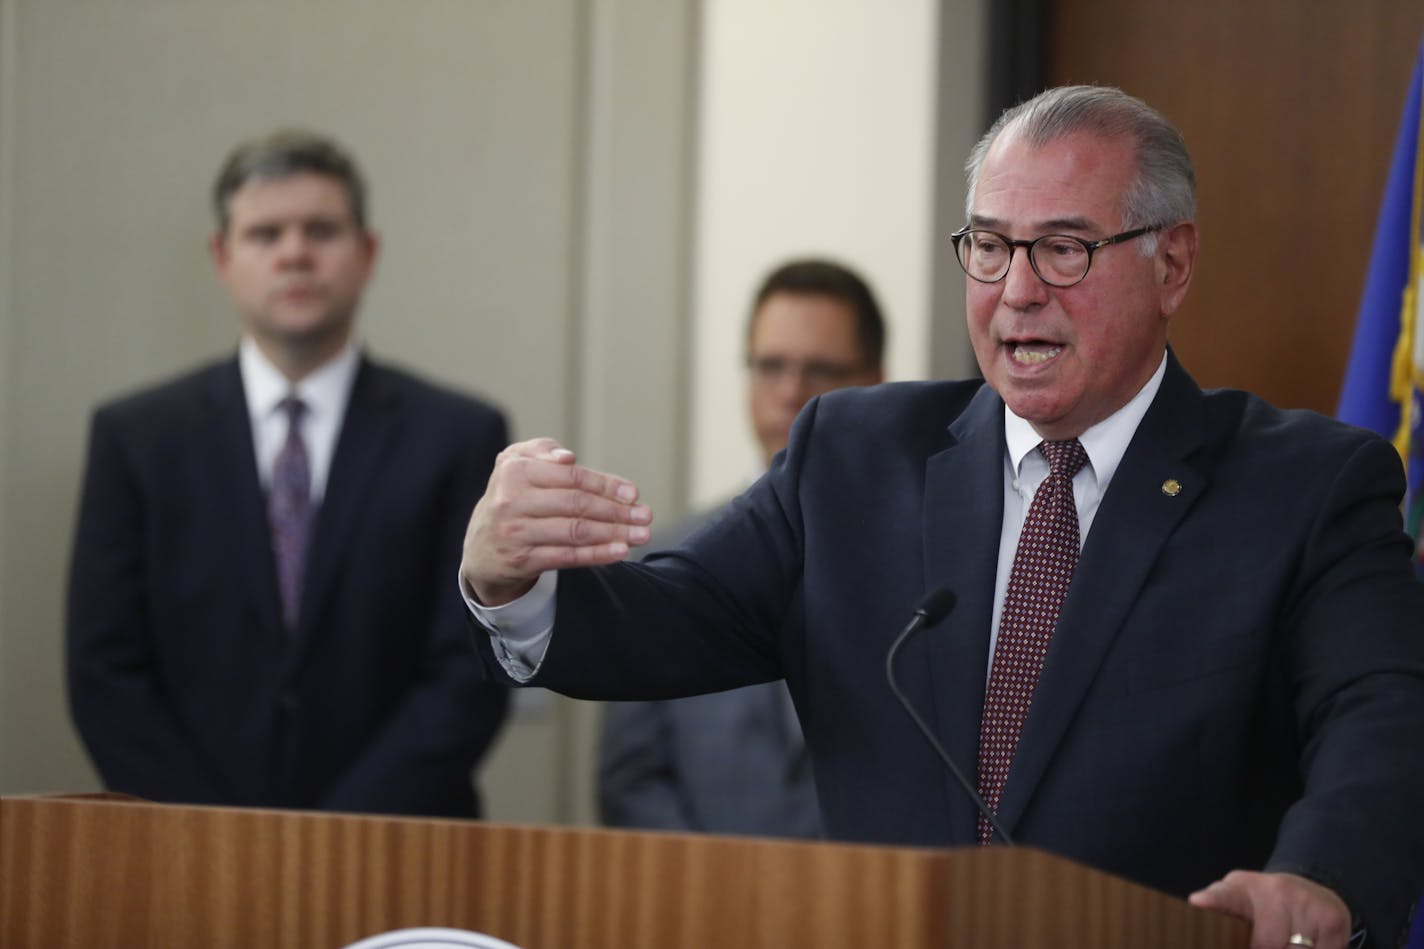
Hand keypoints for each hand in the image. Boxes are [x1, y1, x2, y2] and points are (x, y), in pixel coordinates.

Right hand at [460, 438, 651, 605]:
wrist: (481, 548)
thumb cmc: (511, 498)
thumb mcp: (517, 466)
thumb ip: (542, 451)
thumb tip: (569, 458)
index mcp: (514, 471)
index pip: (571, 477)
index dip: (606, 484)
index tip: (633, 493)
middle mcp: (511, 500)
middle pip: (576, 504)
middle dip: (617, 511)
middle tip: (646, 515)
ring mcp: (515, 532)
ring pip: (575, 532)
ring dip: (614, 533)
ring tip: (642, 534)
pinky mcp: (520, 560)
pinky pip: (566, 557)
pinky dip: (597, 555)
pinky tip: (621, 551)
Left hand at [1188, 870, 1350, 948]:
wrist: (1309, 888)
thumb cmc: (1263, 904)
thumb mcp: (1236, 903)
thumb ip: (1221, 914)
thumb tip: (1200, 911)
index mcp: (1241, 889)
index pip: (1225, 896)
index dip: (1213, 901)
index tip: (1199, 902)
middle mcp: (1275, 891)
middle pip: (1266, 943)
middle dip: (1264, 947)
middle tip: (1267, 941)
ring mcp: (1305, 902)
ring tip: (1287, 941)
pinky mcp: (1331, 917)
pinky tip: (1310, 943)